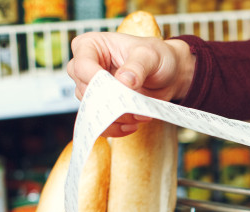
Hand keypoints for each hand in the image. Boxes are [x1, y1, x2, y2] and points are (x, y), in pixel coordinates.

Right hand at [67, 32, 194, 136]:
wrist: (168, 75)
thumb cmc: (157, 57)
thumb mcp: (150, 55)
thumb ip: (137, 66)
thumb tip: (124, 81)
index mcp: (90, 46)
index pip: (81, 65)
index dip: (96, 80)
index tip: (119, 88)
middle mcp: (86, 67)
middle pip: (85, 91)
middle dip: (109, 102)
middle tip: (133, 105)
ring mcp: (92, 88)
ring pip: (92, 109)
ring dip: (116, 117)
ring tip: (140, 114)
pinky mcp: (102, 106)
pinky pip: (99, 123)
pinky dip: (115, 128)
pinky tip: (133, 125)